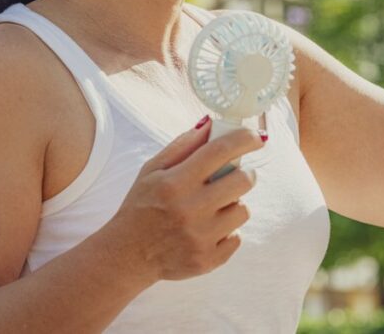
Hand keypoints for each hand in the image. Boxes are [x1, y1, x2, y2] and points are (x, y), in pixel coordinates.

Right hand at [106, 119, 264, 281]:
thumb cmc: (141, 206)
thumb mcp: (152, 170)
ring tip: (214, 207)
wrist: (127, 255)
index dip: (244, 139)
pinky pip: (237, 238)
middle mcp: (190, 209)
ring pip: (243, 210)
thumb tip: (211, 124)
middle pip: (242, 180)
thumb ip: (183, 145)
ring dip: (234, 204)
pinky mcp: (207, 260)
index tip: (256, 137)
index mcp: (175, 182)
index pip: (220, 151)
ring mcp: (200, 237)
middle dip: (244, 173)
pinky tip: (207, 230)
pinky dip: (227, 232)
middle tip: (235, 174)